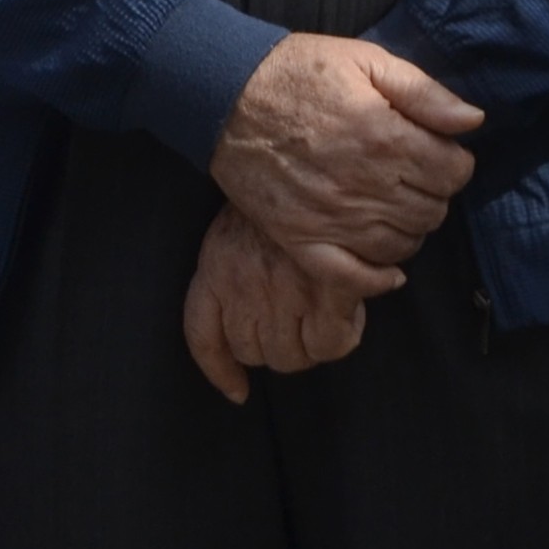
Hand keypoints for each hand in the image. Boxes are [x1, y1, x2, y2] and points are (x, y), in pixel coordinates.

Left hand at [183, 202, 372, 400]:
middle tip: (299, 322)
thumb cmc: (273, 196)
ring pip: (292, 357)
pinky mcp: (325, 292)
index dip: (219, 371)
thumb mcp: (233, 227)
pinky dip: (339, 339)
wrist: (304, 157)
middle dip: (277, 346)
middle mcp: (242, 288)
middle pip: (254, 353)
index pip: (202, 337)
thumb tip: (244, 337)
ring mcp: (282, 293)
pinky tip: (346, 319)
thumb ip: (230, 272)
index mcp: (216, 270)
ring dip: (309, 346)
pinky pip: (329, 345)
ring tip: (322, 315)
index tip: (237, 391)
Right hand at [207, 32, 478, 284]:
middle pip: (433, 211)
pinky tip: (387, 270)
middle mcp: (365, 185)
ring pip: (402, 245)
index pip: (455, 173)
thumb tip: (472, 121)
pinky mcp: (300, 238)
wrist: (220, 92)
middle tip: (407, 175)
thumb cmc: (294, 71)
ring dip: (408, 229)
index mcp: (386, 138)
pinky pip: (353, 278)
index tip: (431, 150)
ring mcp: (332, 218)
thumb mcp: (363, 60)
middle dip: (430, 193)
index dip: (450, 160)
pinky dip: (377, 279)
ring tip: (390, 205)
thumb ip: (423, 91)